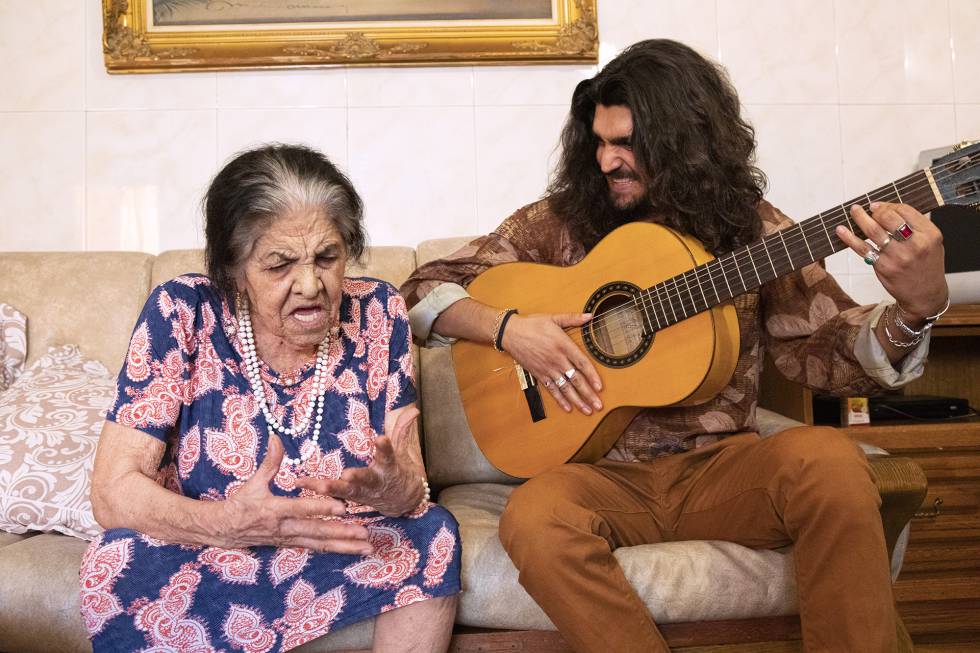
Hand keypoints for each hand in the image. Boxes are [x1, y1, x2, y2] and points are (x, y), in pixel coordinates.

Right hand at [221, 435, 371, 553]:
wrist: (224, 530)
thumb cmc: (240, 503)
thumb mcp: (253, 482)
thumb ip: (270, 462)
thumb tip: (276, 437)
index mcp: (274, 510)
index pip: (301, 509)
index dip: (321, 508)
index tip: (342, 507)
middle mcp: (284, 528)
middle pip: (316, 532)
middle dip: (342, 533)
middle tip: (364, 533)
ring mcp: (289, 539)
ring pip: (320, 544)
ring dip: (344, 546)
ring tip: (367, 547)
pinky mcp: (291, 544)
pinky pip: (316, 548)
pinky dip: (335, 550)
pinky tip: (353, 550)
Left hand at [296, 408, 423, 516]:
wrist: (401, 502)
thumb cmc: (399, 471)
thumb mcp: (405, 452)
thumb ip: (403, 431)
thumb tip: (413, 410)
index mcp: (388, 469)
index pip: (388, 456)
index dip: (384, 448)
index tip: (380, 438)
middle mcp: (374, 482)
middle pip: (365, 481)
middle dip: (356, 479)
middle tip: (347, 475)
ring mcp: (361, 493)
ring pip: (345, 492)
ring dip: (331, 489)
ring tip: (318, 485)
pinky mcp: (349, 498)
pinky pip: (331, 494)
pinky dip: (315, 489)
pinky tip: (298, 482)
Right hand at [501, 313, 602, 414]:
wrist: (510, 333)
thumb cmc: (532, 324)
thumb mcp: (553, 318)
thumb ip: (573, 318)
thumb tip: (590, 316)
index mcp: (563, 345)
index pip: (582, 363)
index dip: (592, 376)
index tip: (600, 387)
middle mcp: (557, 359)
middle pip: (576, 380)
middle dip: (588, 394)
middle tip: (598, 405)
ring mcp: (548, 369)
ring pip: (565, 388)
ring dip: (577, 401)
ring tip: (587, 411)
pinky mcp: (539, 374)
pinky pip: (551, 389)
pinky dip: (560, 400)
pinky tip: (568, 408)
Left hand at [836, 202, 947, 321]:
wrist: (925, 294)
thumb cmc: (927, 265)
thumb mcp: (932, 242)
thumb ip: (916, 225)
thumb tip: (888, 208)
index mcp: (929, 235)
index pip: (905, 211)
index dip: (889, 205)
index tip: (878, 205)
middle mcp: (914, 244)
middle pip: (888, 218)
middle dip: (875, 210)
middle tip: (867, 208)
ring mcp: (898, 256)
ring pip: (874, 231)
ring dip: (860, 218)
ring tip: (854, 210)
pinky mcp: (883, 267)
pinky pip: (863, 249)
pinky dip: (850, 238)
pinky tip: (841, 230)